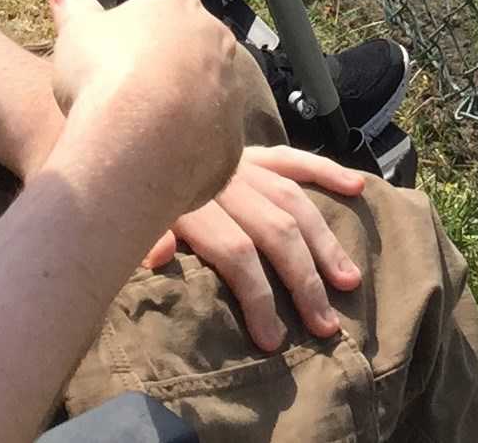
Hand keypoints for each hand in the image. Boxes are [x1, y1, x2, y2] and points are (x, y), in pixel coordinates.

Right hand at [46, 0, 250, 222]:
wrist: (136, 140)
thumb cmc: (103, 72)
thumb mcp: (75, 32)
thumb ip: (75, 7)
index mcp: (178, 2)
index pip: (161, 5)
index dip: (135, 30)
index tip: (113, 54)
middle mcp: (216, 39)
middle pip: (190, 47)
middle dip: (165, 66)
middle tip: (126, 92)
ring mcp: (231, 90)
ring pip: (205, 94)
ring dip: (180, 108)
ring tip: (138, 130)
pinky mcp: (233, 139)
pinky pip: (210, 141)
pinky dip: (188, 148)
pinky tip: (156, 159)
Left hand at [143, 147, 367, 350]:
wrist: (123, 136)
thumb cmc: (122, 196)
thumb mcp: (124, 219)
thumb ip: (144, 234)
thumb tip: (155, 256)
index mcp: (191, 204)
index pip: (235, 253)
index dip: (257, 297)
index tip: (271, 341)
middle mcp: (223, 182)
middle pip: (274, 232)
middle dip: (303, 281)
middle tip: (324, 326)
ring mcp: (240, 163)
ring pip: (293, 200)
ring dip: (324, 242)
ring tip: (347, 282)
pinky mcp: (249, 151)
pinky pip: (293, 158)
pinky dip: (325, 170)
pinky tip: (355, 188)